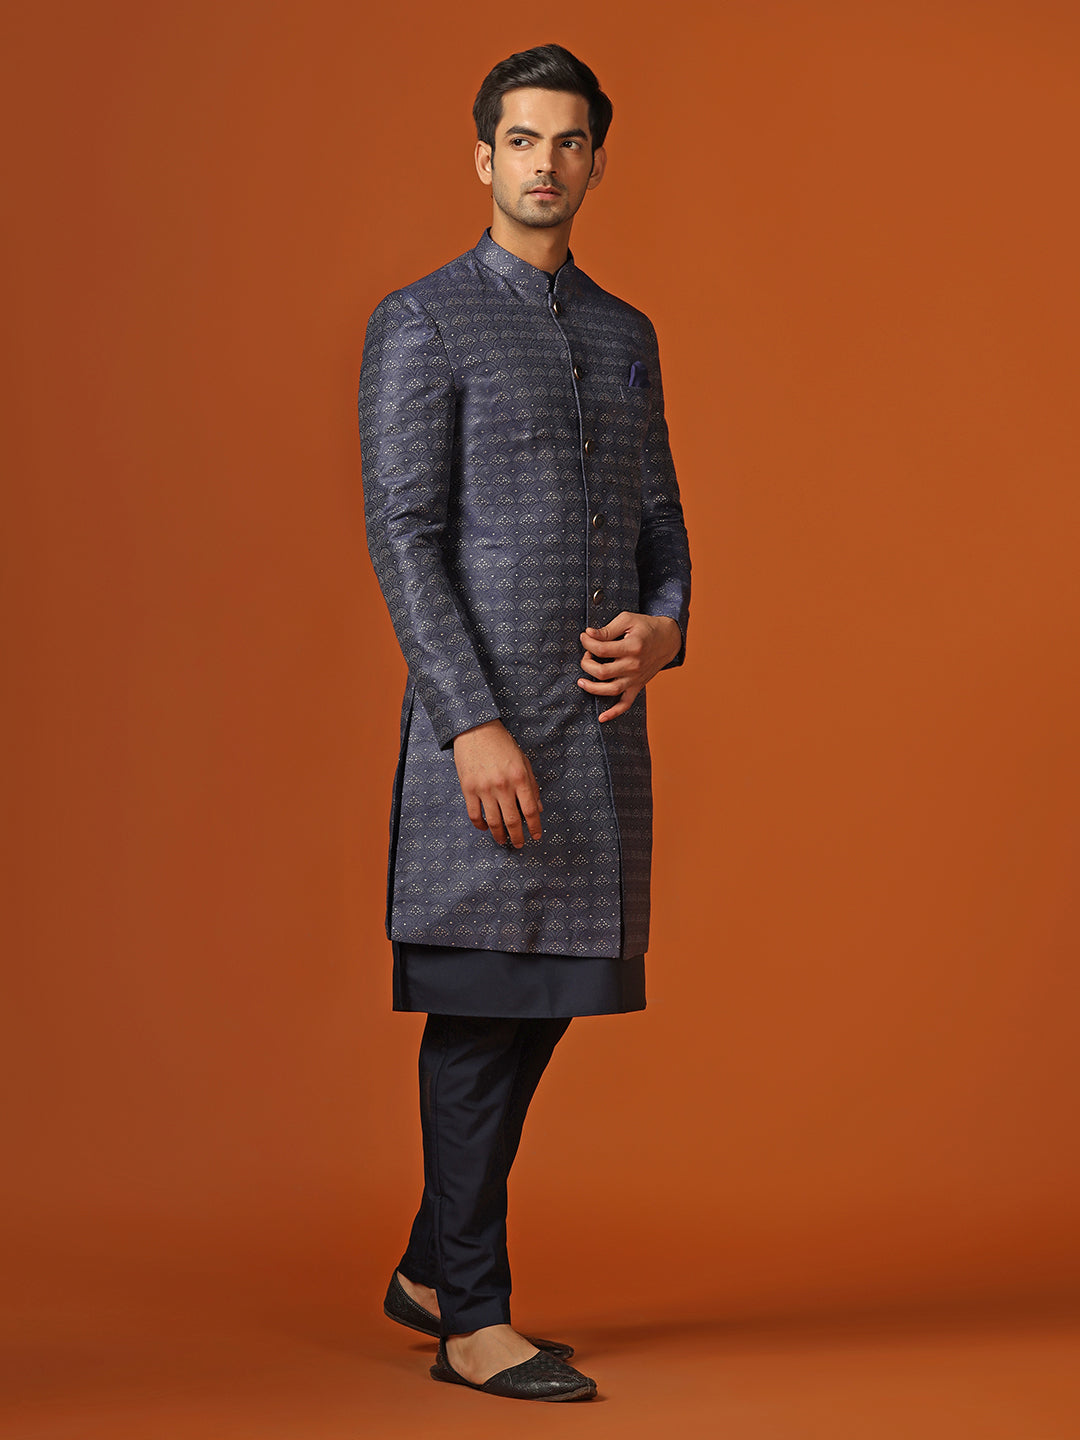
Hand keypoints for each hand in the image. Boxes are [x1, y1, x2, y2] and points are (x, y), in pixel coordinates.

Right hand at [452, 719, 542, 847]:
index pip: (530, 810)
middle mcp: (503, 785)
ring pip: (493, 821)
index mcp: (519, 778)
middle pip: (512, 820)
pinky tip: (486, 828)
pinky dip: (480, 825)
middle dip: (517, 837)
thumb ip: (532, 786)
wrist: (475, 730)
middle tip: (519, 844)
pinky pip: (474, 814)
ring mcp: (484, 788)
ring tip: (503, 841)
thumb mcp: (523, 762)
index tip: (535, 836)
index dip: (534, 826)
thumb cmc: (502, 745)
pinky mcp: (468, 789)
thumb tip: (537, 809)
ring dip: (499, 835)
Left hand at [578, 612, 681, 721]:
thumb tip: (588, 634)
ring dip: (592, 688)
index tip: (585, 637)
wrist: (668, 639)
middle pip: (602, 672)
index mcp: (632, 647)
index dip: (587, 643)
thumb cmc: (646, 627)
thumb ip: (608, 629)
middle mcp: (634, 665)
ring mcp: (636, 678)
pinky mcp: (638, 686)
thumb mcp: (627, 620)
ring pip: (610, 690)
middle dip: (586, 663)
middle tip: (586, 655)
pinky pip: (626, 704)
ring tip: (581, 681)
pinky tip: (601, 717)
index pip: (601, 649)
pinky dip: (614, 713)